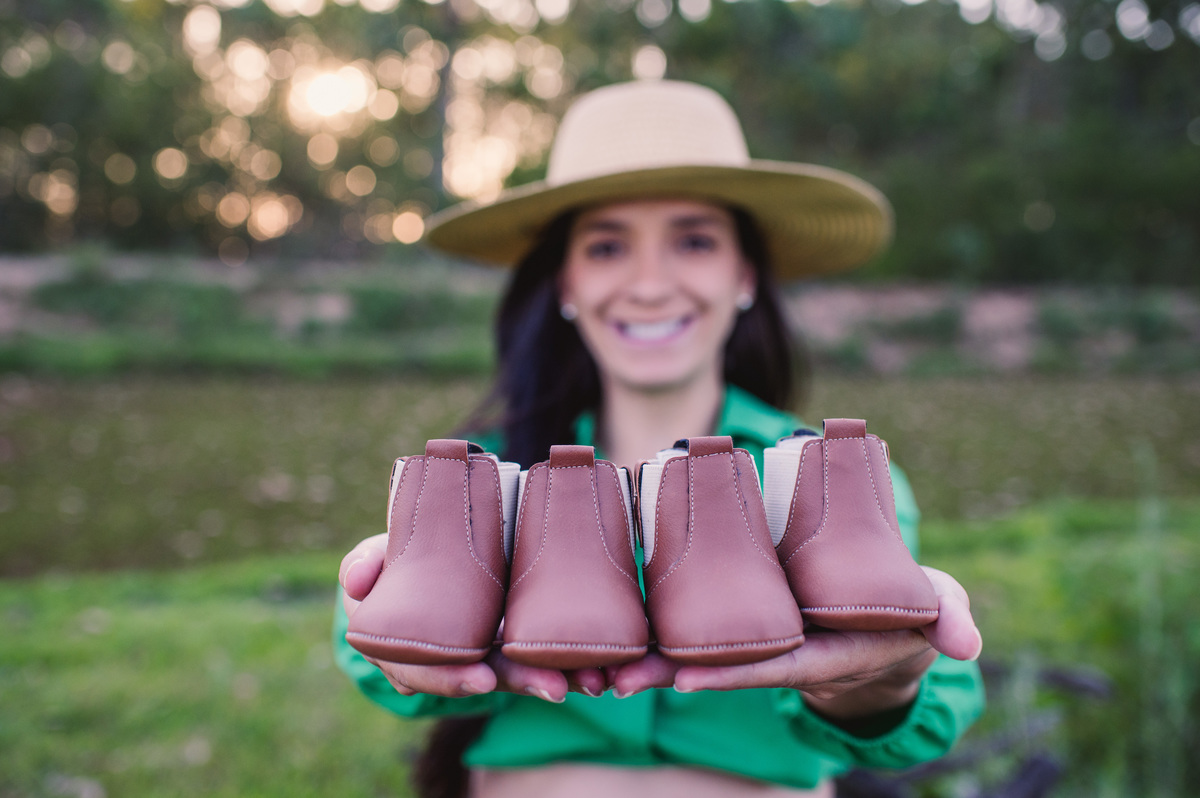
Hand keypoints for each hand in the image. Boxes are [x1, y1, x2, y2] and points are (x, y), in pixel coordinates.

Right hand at [338, 535, 607, 701]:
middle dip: (523, 683)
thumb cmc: (395, 562)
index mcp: (416, 645)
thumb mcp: (375, 560)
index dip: (454, 679)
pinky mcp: (518, 633)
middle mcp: (456, 655)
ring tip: (593, 682)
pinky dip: (574, 661)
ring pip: (524, 667)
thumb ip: (364, 564)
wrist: (428, 553)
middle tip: (555, 688)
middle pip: (489, 675)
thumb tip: (356, 581)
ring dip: (559, 676)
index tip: (480, 682)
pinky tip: (603, 669)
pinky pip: (546, 651)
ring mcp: (490, 648)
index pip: (433, 671)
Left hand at [613, 566, 981, 718]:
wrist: (887, 610)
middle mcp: (783, 647)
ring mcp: (761, 633)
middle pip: (719, 664)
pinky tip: (613, 630)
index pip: (771, 665)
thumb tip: (966, 644)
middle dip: (668, 674)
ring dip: (650, 660)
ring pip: (698, 649)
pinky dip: (659, 629)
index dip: (731, 673)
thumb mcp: (936, 606)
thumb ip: (948, 616)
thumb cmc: (910, 605)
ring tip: (597, 670)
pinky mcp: (745, 610)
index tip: (685, 679)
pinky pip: (697, 621)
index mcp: (823, 649)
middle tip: (616, 683)